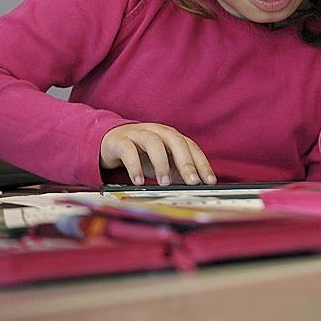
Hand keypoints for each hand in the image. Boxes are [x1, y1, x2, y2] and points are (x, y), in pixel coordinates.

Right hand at [100, 123, 216, 185]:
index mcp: (172, 137)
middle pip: (176, 141)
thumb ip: (177, 172)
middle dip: (186, 162)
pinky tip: (138, 181)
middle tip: (192, 182)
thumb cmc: (141, 153)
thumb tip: (194, 189)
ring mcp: (139, 134)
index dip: (202, 164)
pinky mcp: (120, 141)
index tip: (210, 181)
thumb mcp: (162, 162)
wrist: (111, 142)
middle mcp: (158, 132)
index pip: (191, 147)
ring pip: (154, 143)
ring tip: (164, 183)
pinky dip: (134, 166)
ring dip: (161, 163)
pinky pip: (128, 150)